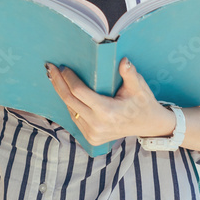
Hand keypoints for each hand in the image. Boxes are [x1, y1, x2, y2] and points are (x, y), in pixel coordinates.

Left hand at [45, 57, 175, 145]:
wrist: (149, 125)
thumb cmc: (143, 103)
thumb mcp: (140, 87)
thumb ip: (130, 74)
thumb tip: (123, 61)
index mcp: (107, 112)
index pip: (79, 92)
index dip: (69, 79)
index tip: (63, 67)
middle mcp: (97, 125)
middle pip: (69, 101)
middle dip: (58, 83)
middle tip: (50, 68)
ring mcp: (93, 134)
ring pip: (70, 110)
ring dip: (61, 93)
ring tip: (54, 77)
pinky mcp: (91, 138)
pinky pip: (74, 118)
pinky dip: (69, 104)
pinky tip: (64, 91)